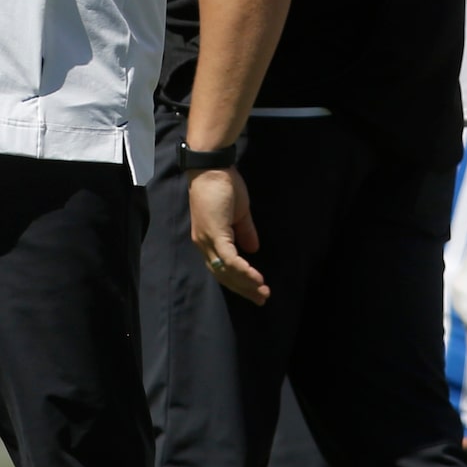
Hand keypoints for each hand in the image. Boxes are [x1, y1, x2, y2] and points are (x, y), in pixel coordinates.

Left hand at [189, 165, 267, 302]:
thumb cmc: (224, 185)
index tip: (256, 290)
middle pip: (223, 275)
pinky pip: (229, 259)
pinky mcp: (214, 233)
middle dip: (244, 289)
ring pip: (226, 271)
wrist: (212, 167)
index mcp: (208, 240)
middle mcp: (204, 244)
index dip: (239, 281)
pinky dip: (243, 270)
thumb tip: (253, 250)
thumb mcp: (238, 213)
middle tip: (262, 299)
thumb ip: (244, 231)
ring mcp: (207, 240)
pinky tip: (256, 278)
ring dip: (245, 283)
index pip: (222, 268)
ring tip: (262, 292)